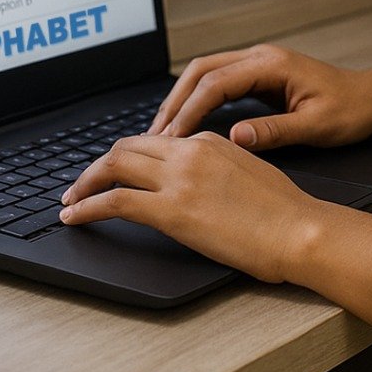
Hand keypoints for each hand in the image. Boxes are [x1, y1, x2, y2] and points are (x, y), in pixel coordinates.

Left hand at [58, 131, 323, 282]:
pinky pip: (113, 201)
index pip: (157, 141)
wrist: (300, 230)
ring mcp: (179, 178)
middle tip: (84, 183)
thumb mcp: (253, 174)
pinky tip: (74, 217)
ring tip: (70, 200)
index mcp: (211, 141)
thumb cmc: (288, 213)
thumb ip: (222, 168)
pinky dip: (86, 207)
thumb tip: (204, 184)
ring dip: (85, 183)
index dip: (131, 158)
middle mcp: (190, 151)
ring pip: (113, 166)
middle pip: (127, 147)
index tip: (119, 173)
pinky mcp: (171, 209)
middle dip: (99, 164)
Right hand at [145, 43, 371, 150]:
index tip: (170, 139)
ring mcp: (259, 63)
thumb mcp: (318, 127)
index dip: (188, 111)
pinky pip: (218, 82)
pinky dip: (198, 101)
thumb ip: (276, 131)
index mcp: (272, 64)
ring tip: (162, 133)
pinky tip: (187, 125)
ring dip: (182, 100)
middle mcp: (261, 57)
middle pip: (200, 71)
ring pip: (205, 74)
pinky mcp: (260, 75)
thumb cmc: (353, 110)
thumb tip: (234, 137)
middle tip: (153, 137)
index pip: (215, 83)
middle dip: (174, 103)